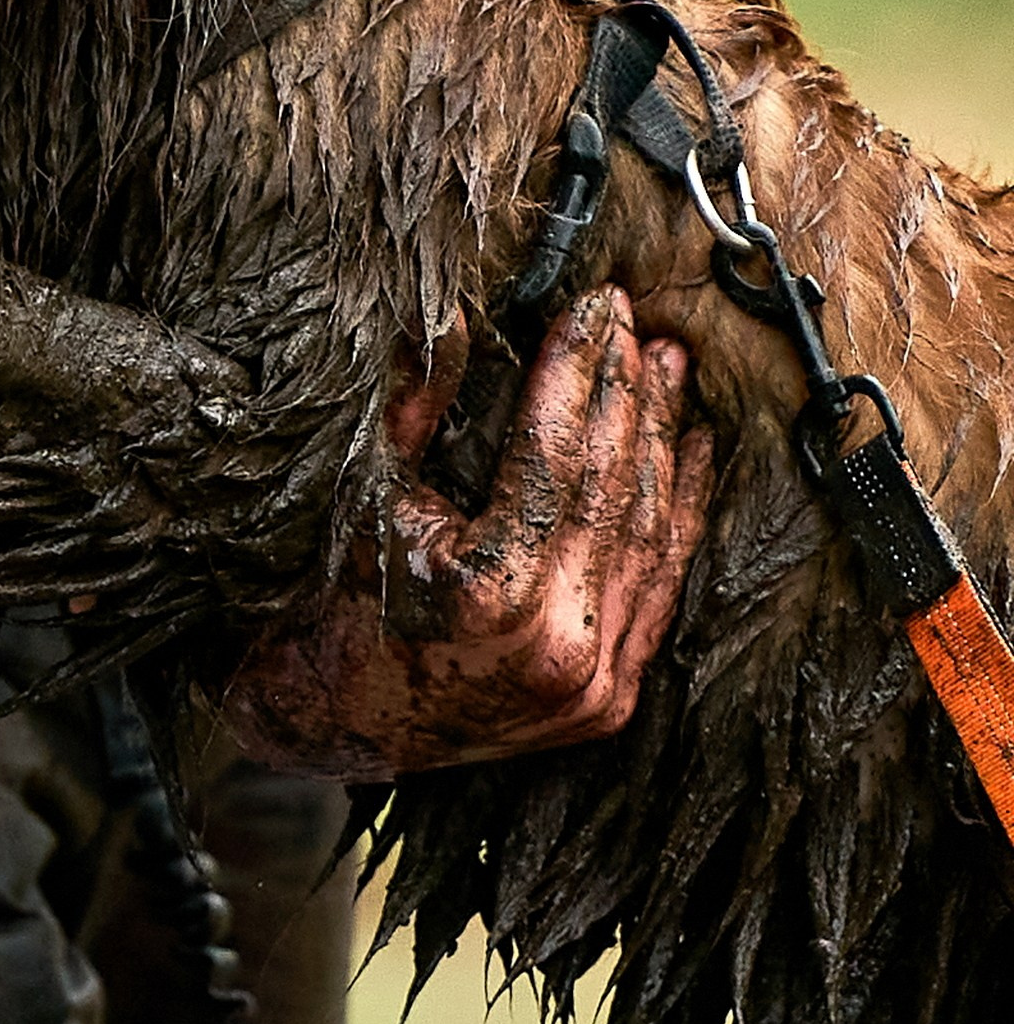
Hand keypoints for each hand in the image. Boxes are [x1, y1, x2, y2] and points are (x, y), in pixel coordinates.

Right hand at [223, 286, 713, 779]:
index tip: (590, 306)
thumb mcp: (365, 495)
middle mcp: (556, 641)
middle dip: (624, 392)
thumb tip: (451, 314)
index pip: (554, 449)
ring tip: (665, 369)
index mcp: (490, 588)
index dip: (574, 368)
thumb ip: (414, 405)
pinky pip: (661, 593)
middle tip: (632, 321)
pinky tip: (689, 455)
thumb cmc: (333, 599)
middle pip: (612, 486)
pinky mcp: (608, 702)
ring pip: (651, 536)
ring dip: (662, 442)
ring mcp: (592, 680)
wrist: (333, 717)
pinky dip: (681, 518)